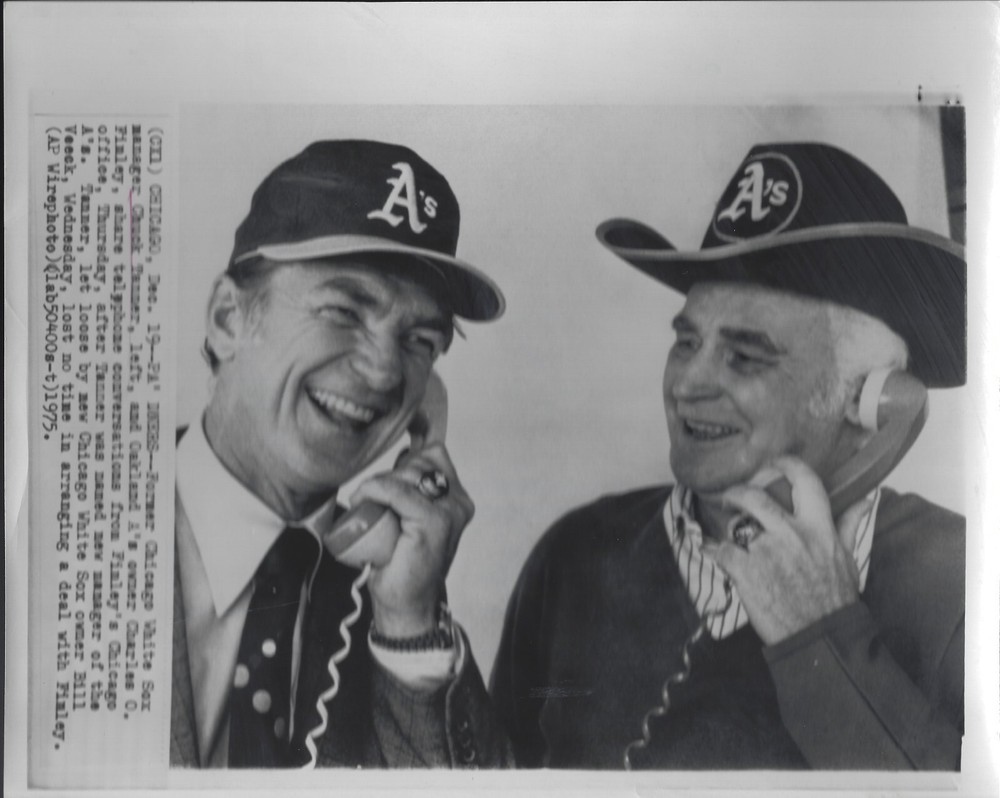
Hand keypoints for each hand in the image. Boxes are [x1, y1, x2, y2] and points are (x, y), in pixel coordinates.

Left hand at [348, 443, 473, 637]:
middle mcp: (459, 502)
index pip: (432, 454)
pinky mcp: (435, 521)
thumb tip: (402, 453)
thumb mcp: (410, 516)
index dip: (404, 462)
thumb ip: (412, 487)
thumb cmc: (402, 562)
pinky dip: (374, 491)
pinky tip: (362, 501)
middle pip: (419, 461)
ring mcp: (450, 511)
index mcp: (457, 498)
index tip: (385, 485)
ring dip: (378, 484)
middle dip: (390, 475)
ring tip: (368, 505)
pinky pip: (398, 491)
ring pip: (407, 474)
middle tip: (373, 501)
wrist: (406, 603)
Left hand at [702, 456, 872, 645]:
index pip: (804, 481)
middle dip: (738, 492)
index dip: (785, 464)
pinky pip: (722, 551)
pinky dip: (714, 551)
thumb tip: (865, 497)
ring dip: (731, 532)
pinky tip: (713, 552)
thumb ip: (848, 524)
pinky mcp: (747, 572)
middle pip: (755, 497)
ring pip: (737, 527)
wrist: (820, 637)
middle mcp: (792, 534)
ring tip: (731, 538)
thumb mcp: (848, 558)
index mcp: (819, 528)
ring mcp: (767, 552)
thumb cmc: (835, 599)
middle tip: (732, 497)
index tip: (772, 464)